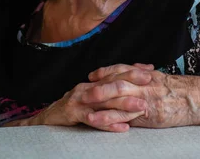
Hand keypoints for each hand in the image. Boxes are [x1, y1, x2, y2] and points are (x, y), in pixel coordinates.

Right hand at [22, 66, 151, 131]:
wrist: (49, 117)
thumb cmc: (76, 107)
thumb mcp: (93, 96)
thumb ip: (110, 90)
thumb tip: (132, 86)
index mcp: (94, 82)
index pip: (116, 73)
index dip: (133, 71)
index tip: (151, 71)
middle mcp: (88, 88)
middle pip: (112, 83)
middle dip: (132, 83)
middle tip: (149, 85)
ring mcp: (80, 100)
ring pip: (105, 102)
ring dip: (124, 105)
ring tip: (141, 108)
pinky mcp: (73, 114)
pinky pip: (93, 119)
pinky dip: (109, 124)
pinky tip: (122, 128)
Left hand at [85, 64, 199, 128]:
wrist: (198, 99)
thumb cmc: (183, 91)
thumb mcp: (163, 80)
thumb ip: (147, 78)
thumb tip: (135, 76)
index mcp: (147, 75)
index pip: (122, 69)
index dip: (106, 71)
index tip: (92, 74)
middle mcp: (144, 84)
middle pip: (116, 81)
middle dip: (98, 85)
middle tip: (82, 89)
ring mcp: (145, 98)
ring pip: (117, 96)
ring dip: (98, 99)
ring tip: (83, 104)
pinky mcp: (147, 114)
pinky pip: (124, 115)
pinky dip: (108, 117)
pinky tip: (96, 120)